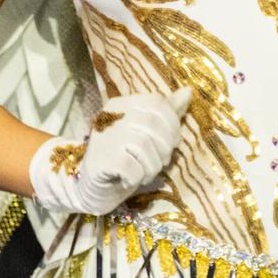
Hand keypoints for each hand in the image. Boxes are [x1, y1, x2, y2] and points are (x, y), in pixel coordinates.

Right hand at [27, 87, 191, 215]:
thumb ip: (166, 113)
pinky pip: (133, 168)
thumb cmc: (122, 159)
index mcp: (123, 104)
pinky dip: (137, 178)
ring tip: (143, 173)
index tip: (169, 145)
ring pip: (146, 148)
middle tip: (157, 163)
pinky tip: (128, 179)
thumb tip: (188, 91)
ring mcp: (105, 136)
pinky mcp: (101, 159)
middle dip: (164, 150)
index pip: (158, 103)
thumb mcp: (145, 134)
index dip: (172, 126)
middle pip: (155, 125)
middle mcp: (112, 115)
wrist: (88, 186)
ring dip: (152, 168)